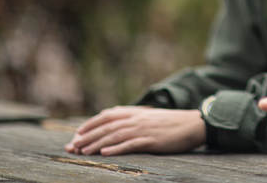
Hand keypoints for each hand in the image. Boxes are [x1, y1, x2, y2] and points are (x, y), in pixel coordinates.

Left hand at [64, 106, 205, 155]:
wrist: (194, 124)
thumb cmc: (173, 123)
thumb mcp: (152, 117)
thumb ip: (135, 118)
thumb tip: (119, 124)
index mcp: (136, 112)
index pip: (108, 115)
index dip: (90, 124)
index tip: (77, 133)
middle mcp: (137, 119)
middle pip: (106, 127)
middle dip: (87, 137)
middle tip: (71, 147)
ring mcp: (144, 129)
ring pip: (114, 136)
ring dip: (96, 144)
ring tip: (82, 152)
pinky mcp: (152, 140)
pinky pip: (130, 144)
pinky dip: (116, 149)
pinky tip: (105, 154)